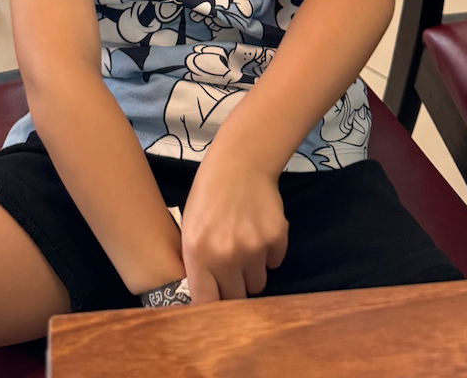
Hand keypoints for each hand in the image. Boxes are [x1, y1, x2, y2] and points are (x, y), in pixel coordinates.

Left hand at [180, 154, 287, 302]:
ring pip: (258, 284)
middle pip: (236, 298)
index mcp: (197, 252)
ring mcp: (253, 249)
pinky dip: (269, 254)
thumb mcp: (190, 226)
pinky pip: (275, 263)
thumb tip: (205, 295)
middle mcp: (226, 256)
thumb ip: (196, 261)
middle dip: (234, 288)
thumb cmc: (208, 193)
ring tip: (245, 246)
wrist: (240, 162)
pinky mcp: (276, 239)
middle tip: (232, 271)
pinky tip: (259, 232)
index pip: (206, 302)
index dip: (212, 304)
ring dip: (252, 272)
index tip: (216, 300)